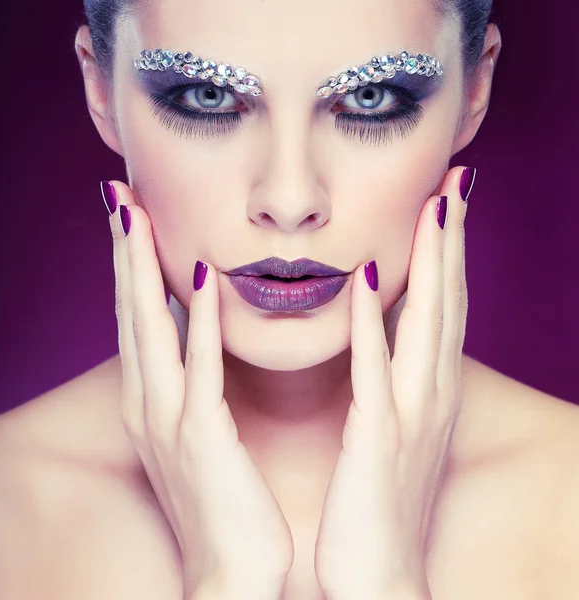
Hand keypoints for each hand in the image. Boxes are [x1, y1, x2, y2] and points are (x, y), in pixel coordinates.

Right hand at [102, 181, 293, 598]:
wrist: (232, 573)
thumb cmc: (222, 501)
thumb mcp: (198, 436)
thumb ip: (194, 387)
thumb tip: (200, 342)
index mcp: (152, 404)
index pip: (137, 320)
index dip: (129, 267)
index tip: (131, 219)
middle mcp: (148, 406)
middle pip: (131, 313)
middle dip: (123, 253)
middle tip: (119, 197)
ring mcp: (169, 421)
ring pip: (149, 330)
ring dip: (141, 269)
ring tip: (137, 216)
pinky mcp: (200, 438)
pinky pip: (197, 369)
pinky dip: (194, 321)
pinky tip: (197, 277)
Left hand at [313, 166, 471, 599]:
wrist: (378, 576)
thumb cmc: (378, 502)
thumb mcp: (394, 433)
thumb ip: (393, 387)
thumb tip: (385, 342)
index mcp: (429, 394)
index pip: (444, 310)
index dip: (449, 256)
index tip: (445, 203)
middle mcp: (431, 396)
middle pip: (449, 303)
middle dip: (453, 241)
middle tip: (455, 182)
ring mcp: (410, 415)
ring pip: (428, 325)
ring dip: (433, 264)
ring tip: (434, 206)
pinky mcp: (379, 439)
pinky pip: (377, 372)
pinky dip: (373, 324)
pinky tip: (365, 280)